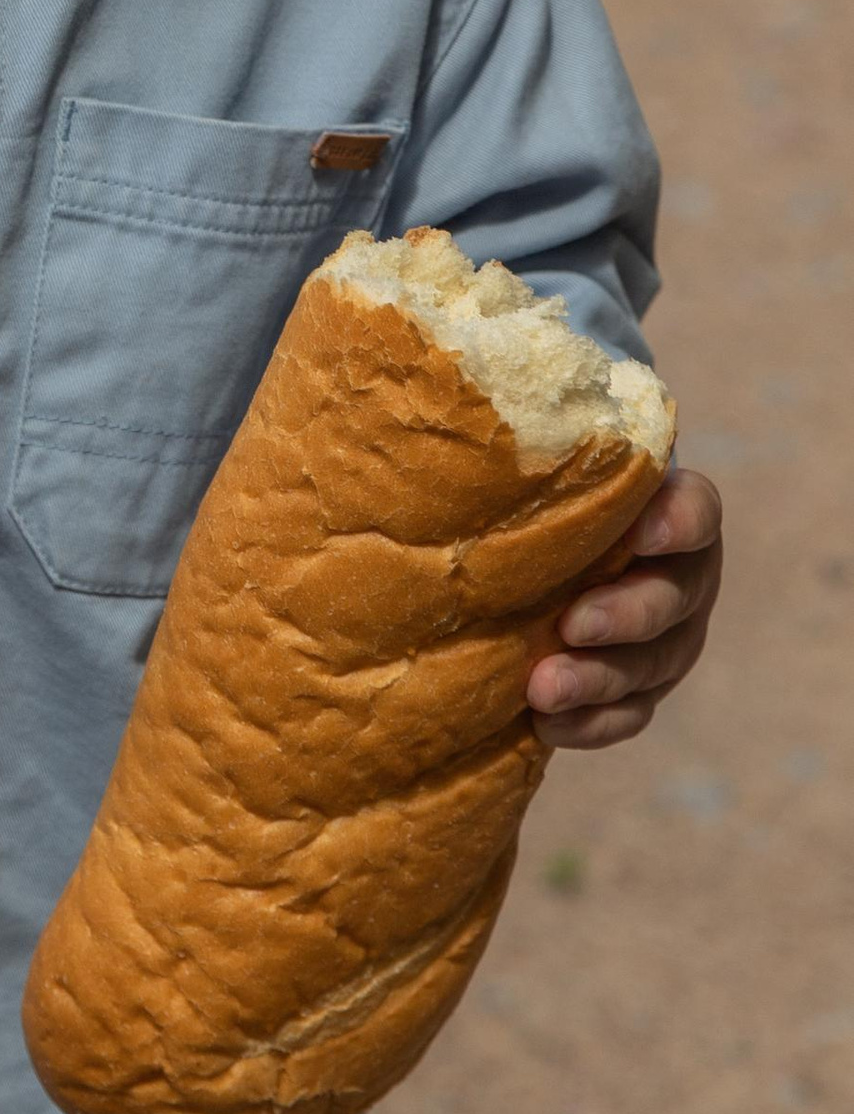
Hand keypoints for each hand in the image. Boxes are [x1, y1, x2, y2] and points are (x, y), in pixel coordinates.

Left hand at [526, 461, 724, 751]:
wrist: (539, 543)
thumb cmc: (530, 487)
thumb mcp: (528, 458)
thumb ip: (509, 445)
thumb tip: (416, 387)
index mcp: (666, 508)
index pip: (696, 510)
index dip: (678, 521)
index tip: (642, 532)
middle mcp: (679, 573)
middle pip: (677, 598)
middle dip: (627, 614)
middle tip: (573, 623)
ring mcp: (665, 635)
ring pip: (654, 664)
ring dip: (602, 680)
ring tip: (542, 690)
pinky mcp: (637, 684)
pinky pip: (628, 714)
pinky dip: (592, 724)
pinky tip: (545, 726)